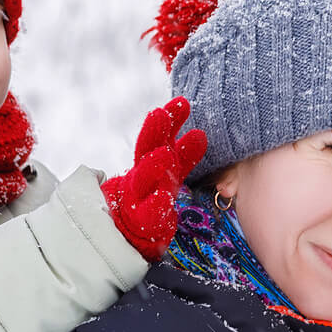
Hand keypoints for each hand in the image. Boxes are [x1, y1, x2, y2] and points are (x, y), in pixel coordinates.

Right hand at [101, 97, 207, 260]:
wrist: (129, 229)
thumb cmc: (152, 194)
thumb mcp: (169, 171)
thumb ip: (184, 154)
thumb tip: (202, 133)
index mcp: (152, 160)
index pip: (160, 136)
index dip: (171, 119)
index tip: (182, 101)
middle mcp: (144, 174)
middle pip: (147, 150)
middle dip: (154, 132)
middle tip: (161, 113)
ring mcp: (140, 196)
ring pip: (143, 179)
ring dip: (152, 166)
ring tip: (163, 154)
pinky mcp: (143, 221)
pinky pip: (149, 212)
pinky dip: (155, 205)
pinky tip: (161, 198)